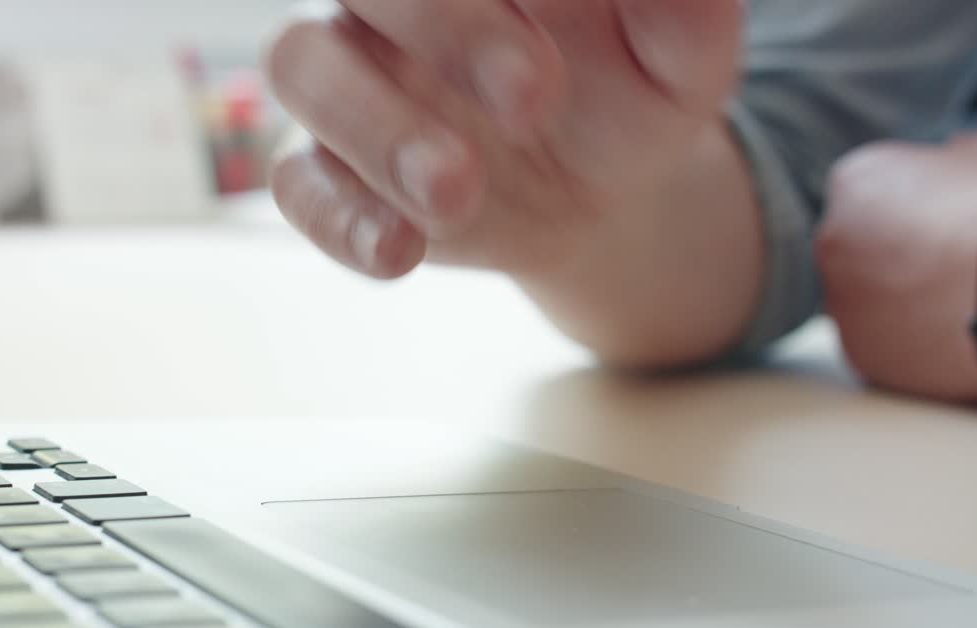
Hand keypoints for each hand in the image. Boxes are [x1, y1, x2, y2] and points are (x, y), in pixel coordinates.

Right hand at [265, 0, 742, 278]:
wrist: (598, 192)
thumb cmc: (632, 94)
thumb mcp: (680, 60)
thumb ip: (679, 15)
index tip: (565, 31)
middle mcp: (393, 1)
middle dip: (445, 28)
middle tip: (535, 99)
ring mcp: (350, 79)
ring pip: (302, 66)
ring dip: (376, 127)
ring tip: (457, 190)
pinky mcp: (331, 170)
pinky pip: (296, 183)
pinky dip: (338, 217)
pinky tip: (400, 253)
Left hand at [816, 133, 976, 402]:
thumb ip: (952, 155)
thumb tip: (953, 160)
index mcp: (856, 180)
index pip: (865, 189)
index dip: (907, 202)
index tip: (938, 215)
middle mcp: (832, 240)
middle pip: (856, 246)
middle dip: (893, 253)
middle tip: (945, 260)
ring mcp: (842, 302)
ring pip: (864, 300)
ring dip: (898, 300)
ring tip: (955, 299)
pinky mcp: (862, 355)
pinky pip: (882, 347)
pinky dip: (910, 343)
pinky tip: (951, 332)